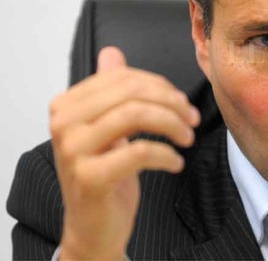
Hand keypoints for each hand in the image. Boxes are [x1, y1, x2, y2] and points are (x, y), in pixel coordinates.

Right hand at [50, 47, 199, 259]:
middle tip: (192, 118)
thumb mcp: (107, 127)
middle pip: (131, 92)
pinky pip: (139, 152)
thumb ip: (108, 90)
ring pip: (135, 115)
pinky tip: (176, 163)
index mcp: (68, 104)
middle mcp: (63, 123)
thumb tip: (112, 53)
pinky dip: (166, 155)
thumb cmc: (105, 174)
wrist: (93, 227)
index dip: (160, 86)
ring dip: (172, 124)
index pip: (122, 77)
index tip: (182, 103)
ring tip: (188, 138)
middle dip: (171, 102)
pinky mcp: (89, 177)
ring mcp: (73, 150)